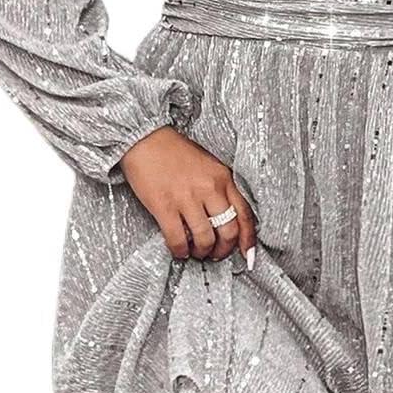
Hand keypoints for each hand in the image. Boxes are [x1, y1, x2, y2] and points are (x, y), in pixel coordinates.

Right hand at [119, 125, 256, 267]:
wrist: (144, 138)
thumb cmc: (175, 152)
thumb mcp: (209, 166)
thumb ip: (220, 189)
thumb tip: (226, 219)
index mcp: (223, 177)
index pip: (245, 214)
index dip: (248, 240)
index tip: (246, 255)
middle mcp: (209, 188)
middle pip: (228, 231)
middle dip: (223, 250)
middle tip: (214, 254)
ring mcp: (187, 197)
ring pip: (205, 239)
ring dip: (201, 252)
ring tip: (195, 252)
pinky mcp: (164, 206)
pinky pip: (178, 239)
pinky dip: (180, 251)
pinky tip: (178, 250)